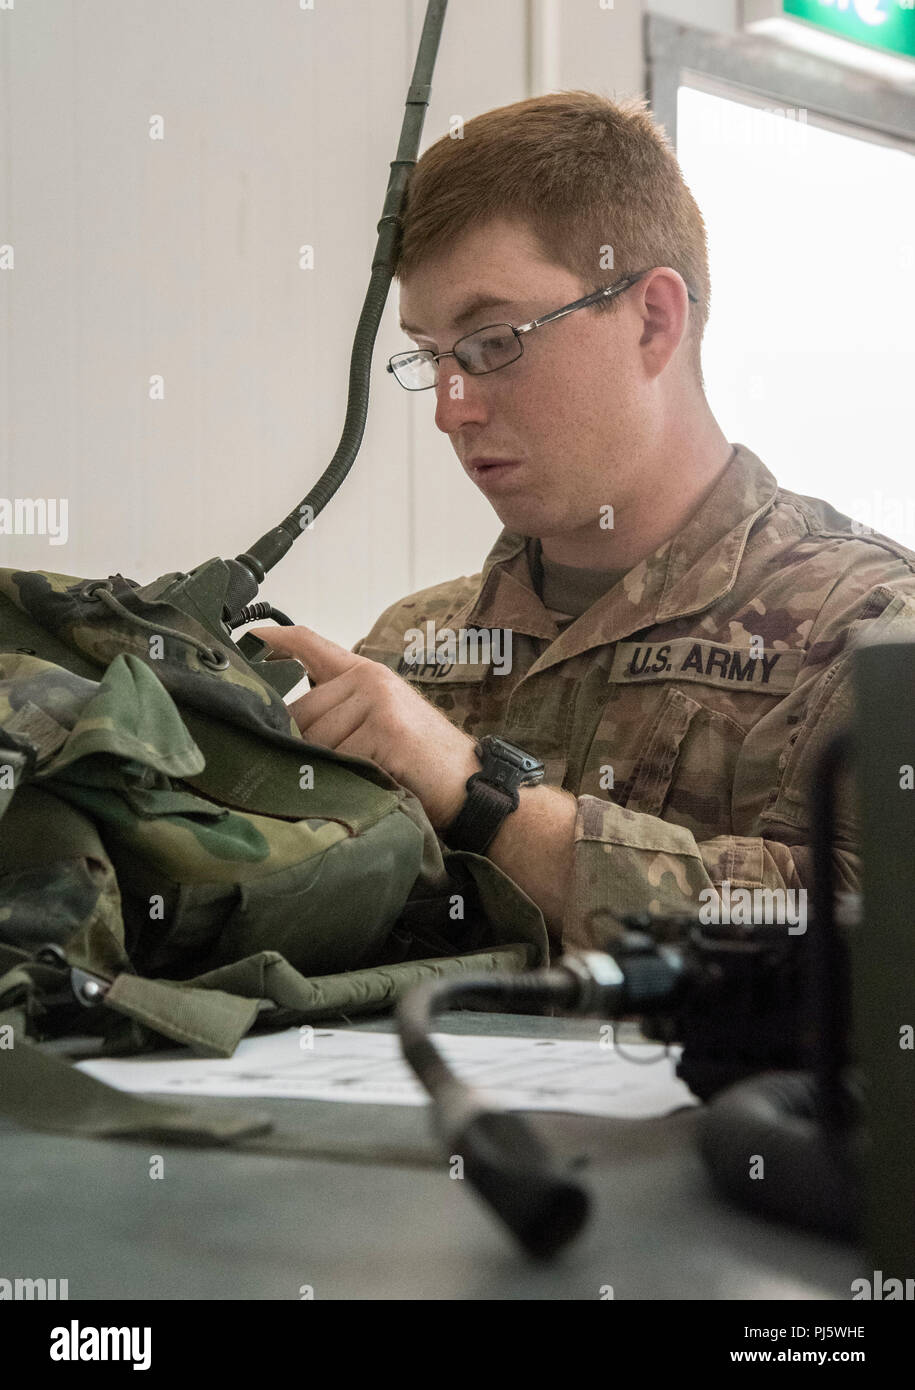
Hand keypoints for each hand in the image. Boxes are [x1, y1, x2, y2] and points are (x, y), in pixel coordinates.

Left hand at [249, 624, 479, 829]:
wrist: (468, 784)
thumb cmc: (419, 761)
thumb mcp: (377, 725)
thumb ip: (337, 714)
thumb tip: (282, 728)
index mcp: (365, 673)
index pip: (311, 644)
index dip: (275, 639)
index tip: (247, 636)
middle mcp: (370, 679)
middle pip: (301, 709)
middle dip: (301, 745)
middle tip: (325, 770)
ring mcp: (379, 700)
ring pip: (317, 738)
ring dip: (327, 767)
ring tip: (356, 778)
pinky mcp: (386, 728)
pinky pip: (340, 757)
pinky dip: (349, 778)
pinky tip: (371, 782)